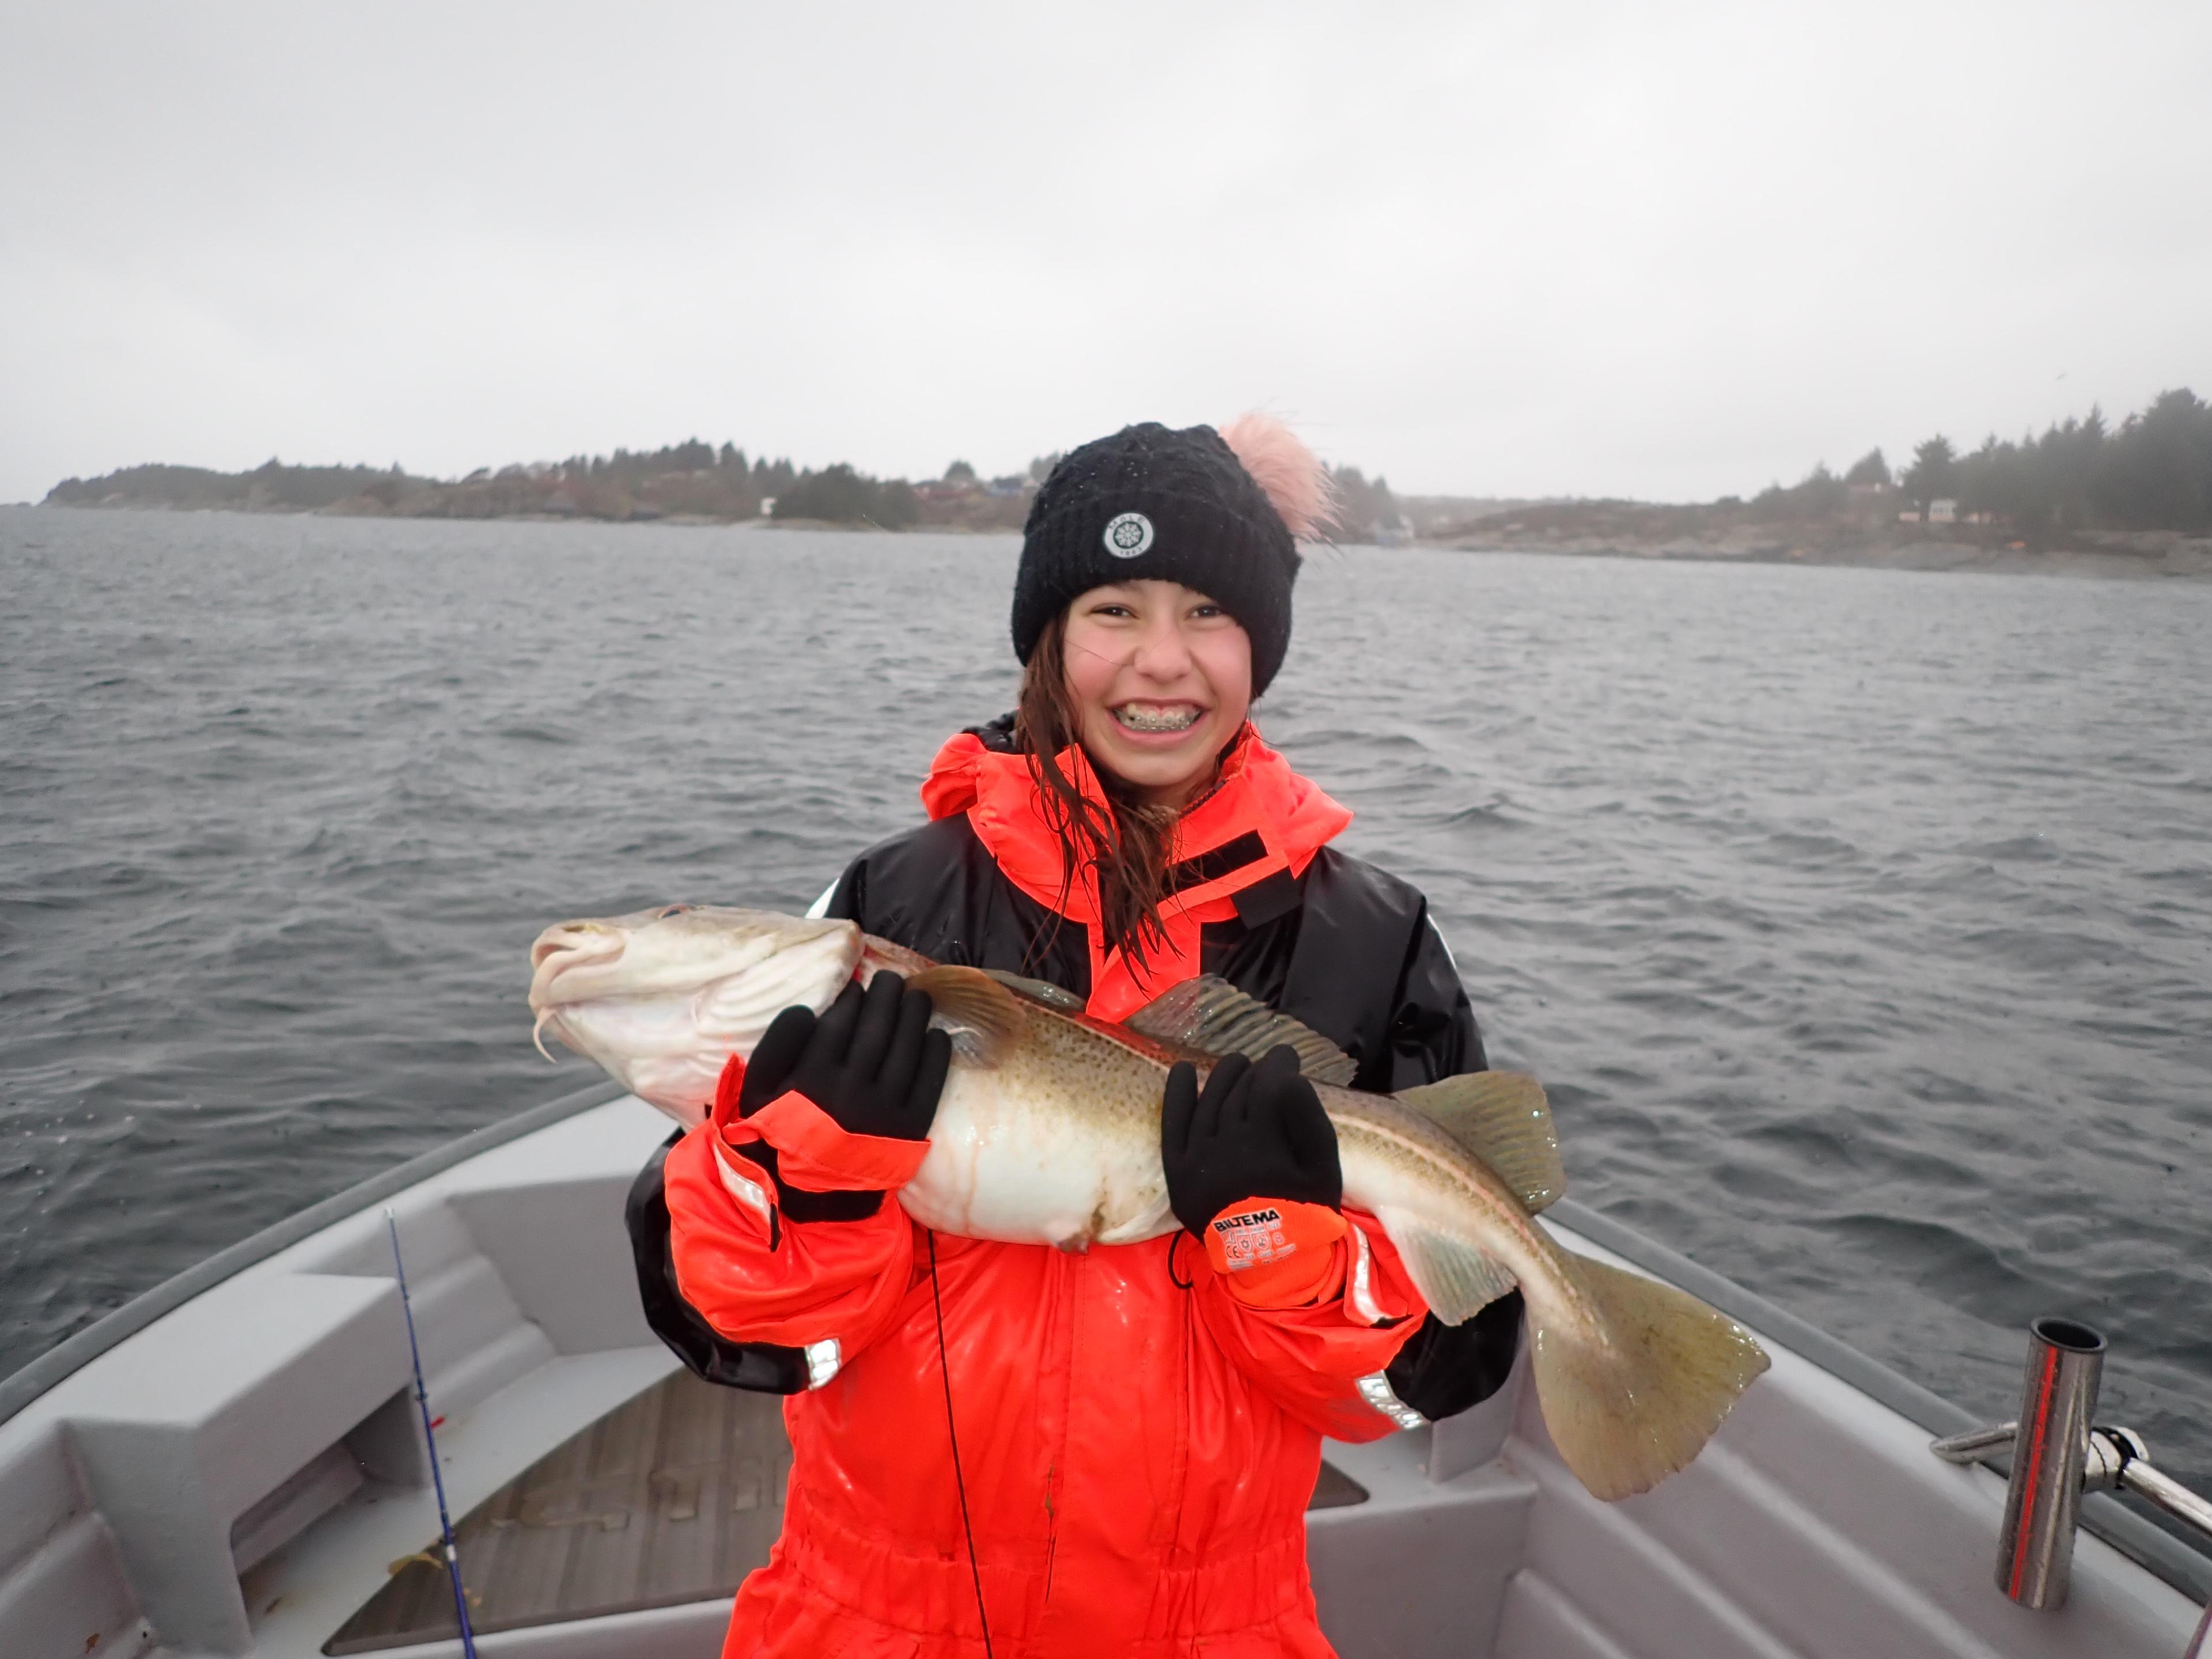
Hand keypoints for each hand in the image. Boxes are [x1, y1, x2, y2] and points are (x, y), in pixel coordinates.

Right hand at [740, 972, 949, 1141]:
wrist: (811, 1192)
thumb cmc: (781, 1132)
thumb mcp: (758, 1090)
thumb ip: (777, 1044)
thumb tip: (811, 1010)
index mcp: (813, 1077)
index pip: (841, 1022)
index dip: (853, 998)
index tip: (858, 988)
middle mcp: (852, 1089)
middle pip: (877, 1028)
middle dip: (886, 996)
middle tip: (892, 980)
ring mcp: (885, 1109)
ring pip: (906, 1048)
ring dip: (914, 1015)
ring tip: (917, 997)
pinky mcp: (910, 1127)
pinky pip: (930, 1081)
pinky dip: (935, 1053)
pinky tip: (935, 1034)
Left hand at [1161, 1045, 1341, 1235]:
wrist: (1268, 1256)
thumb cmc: (1304, 1209)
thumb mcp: (1322, 1168)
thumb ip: (1309, 1121)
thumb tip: (1290, 1079)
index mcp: (1265, 1145)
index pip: (1268, 1087)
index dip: (1279, 1064)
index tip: (1286, 1055)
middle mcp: (1227, 1147)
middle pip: (1239, 1091)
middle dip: (1256, 1071)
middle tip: (1268, 1063)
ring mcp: (1198, 1158)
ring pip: (1209, 1101)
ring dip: (1223, 1076)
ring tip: (1237, 1063)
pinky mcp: (1177, 1171)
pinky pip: (1173, 1126)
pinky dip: (1176, 1096)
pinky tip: (1181, 1070)